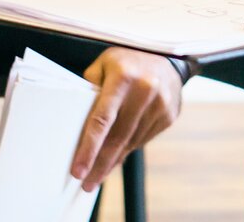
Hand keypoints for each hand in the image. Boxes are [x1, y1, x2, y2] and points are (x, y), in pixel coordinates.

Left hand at [71, 49, 182, 191]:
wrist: (168, 59)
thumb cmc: (127, 62)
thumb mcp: (104, 64)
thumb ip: (89, 88)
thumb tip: (74, 119)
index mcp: (123, 77)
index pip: (102, 119)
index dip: (89, 147)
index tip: (78, 170)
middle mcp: (144, 91)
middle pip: (117, 138)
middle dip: (100, 164)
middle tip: (86, 184)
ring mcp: (160, 105)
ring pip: (130, 143)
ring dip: (113, 162)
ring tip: (97, 175)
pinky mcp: (169, 116)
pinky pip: (143, 140)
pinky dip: (127, 151)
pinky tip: (116, 158)